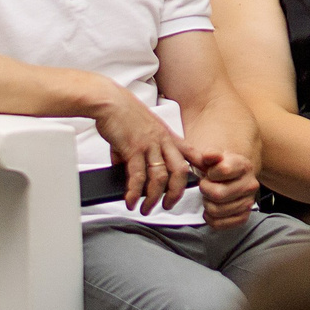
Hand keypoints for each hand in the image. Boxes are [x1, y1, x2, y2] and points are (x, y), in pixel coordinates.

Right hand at [90, 86, 195, 215]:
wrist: (108, 101)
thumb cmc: (121, 112)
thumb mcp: (137, 130)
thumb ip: (135, 151)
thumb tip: (123, 167)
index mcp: (167, 135)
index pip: (191, 153)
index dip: (200, 168)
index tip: (201, 181)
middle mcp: (162, 141)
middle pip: (179, 171)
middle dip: (175, 193)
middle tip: (168, 205)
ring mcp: (149, 145)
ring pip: (160, 177)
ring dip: (153, 197)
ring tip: (145, 209)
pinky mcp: (133, 149)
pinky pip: (137, 176)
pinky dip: (134, 192)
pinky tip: (130, 200)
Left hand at [193, 146, 259, 227]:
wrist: (230, 178)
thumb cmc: (217, 167)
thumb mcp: (212, 156)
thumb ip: (209, 154)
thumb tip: (208, 156)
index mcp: (243, 166)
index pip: (223, 170)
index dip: (210, 173)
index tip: (209, 173)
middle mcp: (250, 184)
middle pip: (218, 194)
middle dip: (205, 190)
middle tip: (206, 186)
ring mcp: (249, 202)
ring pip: (217, 210)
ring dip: (207, 204)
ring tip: (210, 197)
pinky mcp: (243, 216)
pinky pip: (220, 224)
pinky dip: (210, 218)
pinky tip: (211, 209)